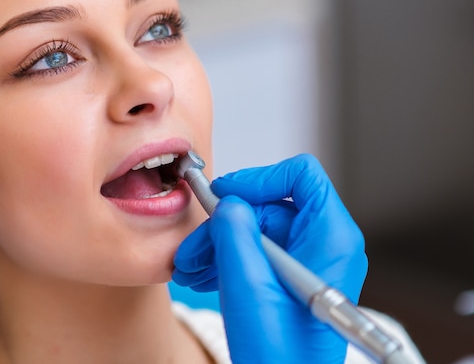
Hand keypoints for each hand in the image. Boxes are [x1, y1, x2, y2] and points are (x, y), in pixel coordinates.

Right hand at [173, 154, 367, 363]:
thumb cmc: (278, 354)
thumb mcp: (248, 284)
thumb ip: (235, 231)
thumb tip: (228, 202)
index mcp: (331, 237)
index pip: (301, 176)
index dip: (258, 178)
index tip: (225, 194)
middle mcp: (326, 244)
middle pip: (270, 206)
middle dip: (225, 224)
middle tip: (194, 246)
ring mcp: (311, 261)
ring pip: (259, 231)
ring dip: (221, 244)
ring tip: (191, 267)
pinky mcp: (295, 277)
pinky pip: (260, 253)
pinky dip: (230, 259)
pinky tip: (204, 276)